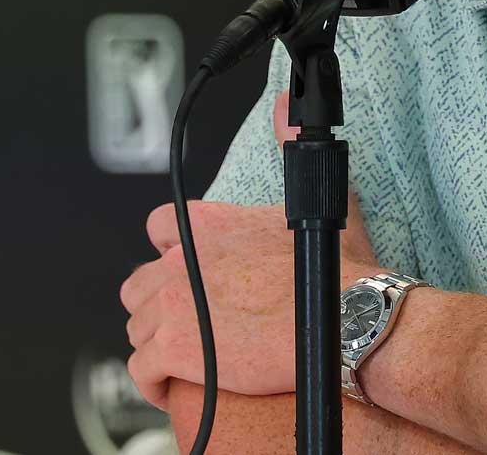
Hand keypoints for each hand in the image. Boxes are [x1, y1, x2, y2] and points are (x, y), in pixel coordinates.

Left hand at [120, 91, 380, 408]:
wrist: (349, 317)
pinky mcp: (175, 349)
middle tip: (193, 322)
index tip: (190, 272)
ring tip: (191, 356)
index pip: (157, 229)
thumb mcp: (316, 194)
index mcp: (209, 224)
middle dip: (159, 303)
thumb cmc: (340, 269)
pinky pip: (141, 370)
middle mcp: (181, 261)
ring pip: (137, 328)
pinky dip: (156, 382)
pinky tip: (176, 385)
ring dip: (159, 343)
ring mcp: (173, 305)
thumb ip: (292, 141)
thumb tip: (287, 102)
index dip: (170, 253)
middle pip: (138, 284)